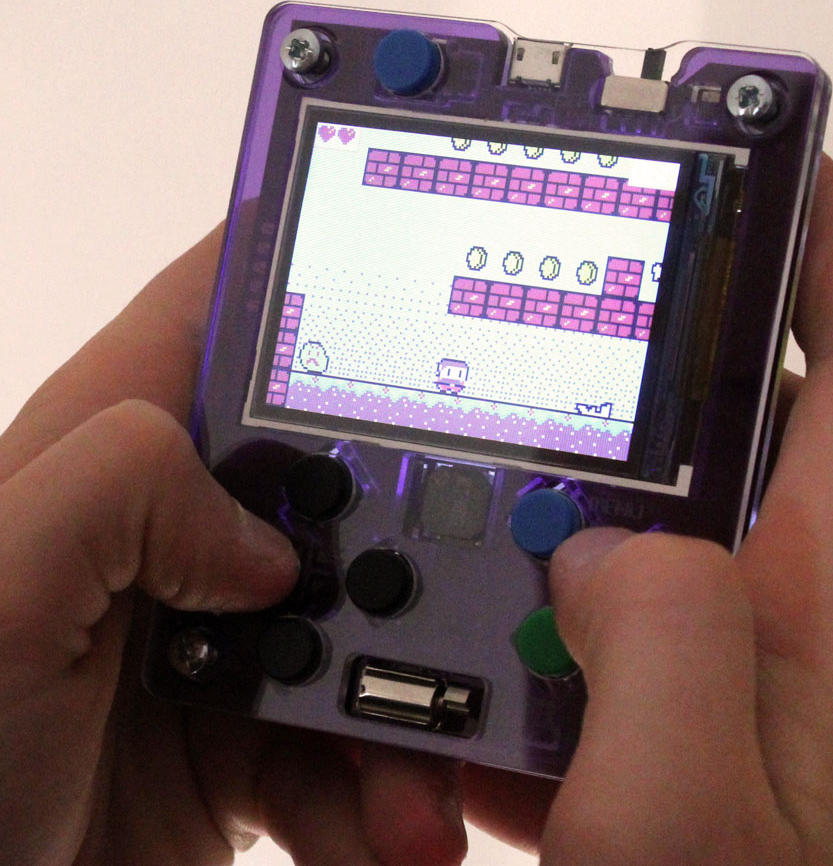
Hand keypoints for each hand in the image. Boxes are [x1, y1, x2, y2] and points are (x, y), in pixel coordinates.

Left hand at [0, 229, 466, 865]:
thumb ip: (117, 487)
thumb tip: (270, 541)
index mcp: (113, 450)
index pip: (226, 310)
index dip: (320, 267)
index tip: (424, 278)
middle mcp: (175, 525)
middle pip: (339, 470)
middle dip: (417, 530)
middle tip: (474, 594)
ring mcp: (221, 625)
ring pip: (370, 614)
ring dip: (418, 698)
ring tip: (423, 794)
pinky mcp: (249, 726)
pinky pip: (353, 735)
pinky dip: (384, 789)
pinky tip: (386, 838)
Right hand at [463, 158, 832, 863]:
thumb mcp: (675, 833)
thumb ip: (661, 648)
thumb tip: (614, 544)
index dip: (831, 233)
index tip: (767, 154)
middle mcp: (828, 642)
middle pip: (758, 439)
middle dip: (658, 381)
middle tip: (553, 359)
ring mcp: (777, 698)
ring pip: (676, 544)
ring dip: (581, 526)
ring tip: (484, 543)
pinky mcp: (723, 750)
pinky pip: (642, 639)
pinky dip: (566, 627)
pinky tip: (492, 674)